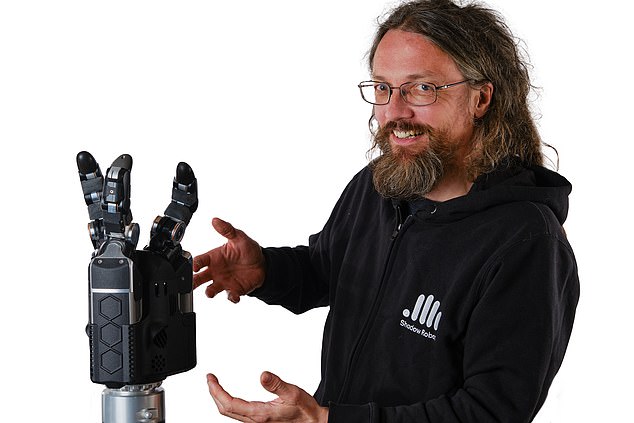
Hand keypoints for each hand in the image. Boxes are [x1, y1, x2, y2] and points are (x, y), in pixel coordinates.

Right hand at [193, 218, 265, 302]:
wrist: (262, 264)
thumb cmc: (248, 250)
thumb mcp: (239, 237)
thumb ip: (227, 230)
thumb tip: (215, 220)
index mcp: (214, 257)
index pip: (200, 261)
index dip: (195, 264)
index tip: (195, 267)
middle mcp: (216, 271)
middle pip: (199, 278)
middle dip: (193, 282)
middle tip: (191, 284)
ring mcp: (224, 282)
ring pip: (211, 290)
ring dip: (209, 292)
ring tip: (210, 292)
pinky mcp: (234, 290)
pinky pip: (230, 296)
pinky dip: (231, 297)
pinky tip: (234, 295)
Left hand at [207, 372, 328, 422]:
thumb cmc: (304, 411)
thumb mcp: (293, 393)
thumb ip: (276, 384)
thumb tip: (262, 375)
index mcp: (259, 414)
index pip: (229, 403)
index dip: (216, 391)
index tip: (211, 378)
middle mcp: (255, 421)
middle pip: (225, 410)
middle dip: (214, 394)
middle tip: (210, 380)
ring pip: (230, 413)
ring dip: (220, 399)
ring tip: (216, 386)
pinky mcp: (259, 422)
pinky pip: (237, 415)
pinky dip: (229, 404)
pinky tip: (231, 397)